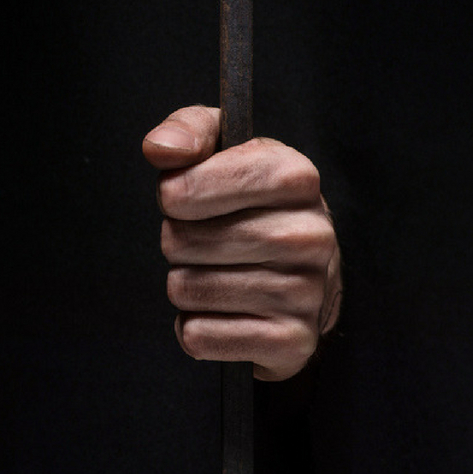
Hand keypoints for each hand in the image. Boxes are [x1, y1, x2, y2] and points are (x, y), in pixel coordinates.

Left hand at [142, 105, 340, 380]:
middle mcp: (311, 234)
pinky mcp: (293, 341)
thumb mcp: (224, 150)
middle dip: (178, 242)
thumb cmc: (250, 204)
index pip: (193, 186)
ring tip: (216, 274)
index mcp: (296, 176)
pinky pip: (199, 336)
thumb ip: (189, 132)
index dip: (173, 194)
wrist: (305, 275)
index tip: (179, 196)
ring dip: (185, 285)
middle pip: (183, 241)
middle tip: (203, 241)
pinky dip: (195, 327)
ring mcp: (307, 291)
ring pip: (189, 290)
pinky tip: (221, 312)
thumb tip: (161, 148)